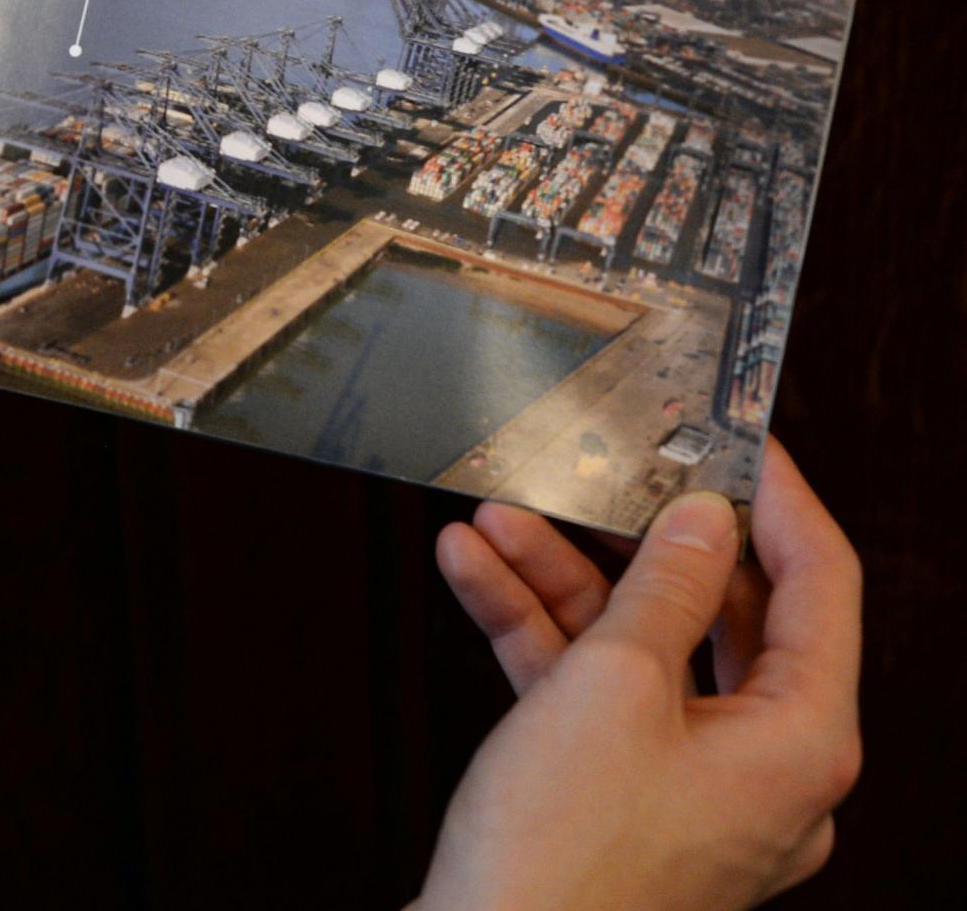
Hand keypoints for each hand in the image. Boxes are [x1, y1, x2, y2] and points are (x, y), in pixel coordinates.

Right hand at [419, 439, 862, 910]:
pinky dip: (541, 638)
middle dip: (637, 540)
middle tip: (606, 473)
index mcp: (801, 741)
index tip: (740, 439)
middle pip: (721, 617)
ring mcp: (696, 789)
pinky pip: (598, 700)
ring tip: (498, 522)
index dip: (777, 499)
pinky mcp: (628, 802)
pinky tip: (480, 578)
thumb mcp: (612, 686)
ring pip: (644, 653)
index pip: (818, 587)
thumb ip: (664, 588)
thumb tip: (704, 521)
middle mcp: (766, 770)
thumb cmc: (566, 859)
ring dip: (566, 579)